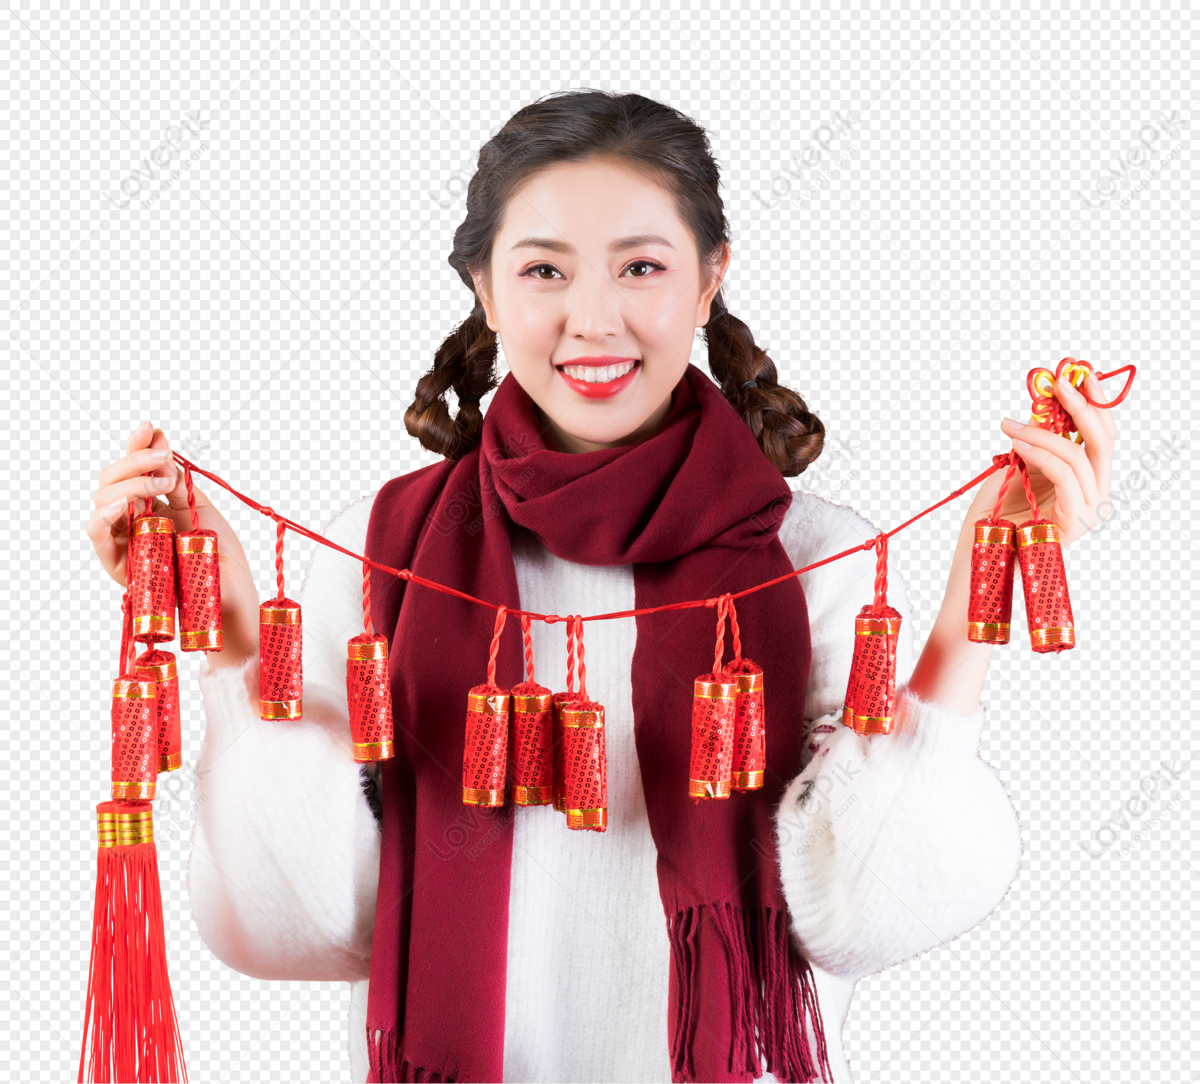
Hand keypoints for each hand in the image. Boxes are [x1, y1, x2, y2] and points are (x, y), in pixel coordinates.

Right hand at [86, 421, 260, 665]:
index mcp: (151, 506)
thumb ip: (176, 481)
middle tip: (165, 460)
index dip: (137, 446)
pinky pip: (98, 539)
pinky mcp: (122, 569)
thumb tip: (159, 443)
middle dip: (135, 460)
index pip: (132, 469)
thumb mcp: (201, 509)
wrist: (231, 599)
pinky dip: (103, 518)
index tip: (152, 428)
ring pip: (101, 503)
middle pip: (111, 481)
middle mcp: (132, 523)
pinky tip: (122, 505)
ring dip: (126, 483)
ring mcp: (125, 544)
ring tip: (157, 483)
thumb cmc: (221, 559)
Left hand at [971, 372, 1115, 545]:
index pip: (1102, 436)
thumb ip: (1035, 439)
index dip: (1094, 403)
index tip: (1077, 374)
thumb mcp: (1017, 464)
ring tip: (1010, 424)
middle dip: (1081, 407)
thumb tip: (1042, 404)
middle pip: (1103, 442)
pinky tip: (1017, 441)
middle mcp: (1096, 494)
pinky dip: (1040, 452)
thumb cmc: (995, 512)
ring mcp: (1089, 510)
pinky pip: (1064, 475)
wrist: (979, 551)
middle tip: (1058, 384)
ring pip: (1077, 456)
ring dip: (1043, 432)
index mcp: (1087, 480)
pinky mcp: (1075, 520)